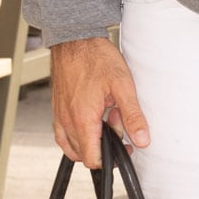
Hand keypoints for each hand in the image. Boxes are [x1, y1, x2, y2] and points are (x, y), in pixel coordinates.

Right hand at [51, 35, 149, 167]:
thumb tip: (142, 139)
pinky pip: (62, 134)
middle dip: (103, 144)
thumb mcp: (123, 85)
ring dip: (90, 139)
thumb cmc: (96, 57)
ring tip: (104, 116)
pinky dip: (77, 135)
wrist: (75, 39)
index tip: (123, 147)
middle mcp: (67, 121)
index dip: (110, 159)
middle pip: (84, 153)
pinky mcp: (56, 109)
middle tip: (116, 118)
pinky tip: (90, 119)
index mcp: (83, 119)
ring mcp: (59, 115)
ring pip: (72, 146)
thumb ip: (133, 115)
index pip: (92, 159)